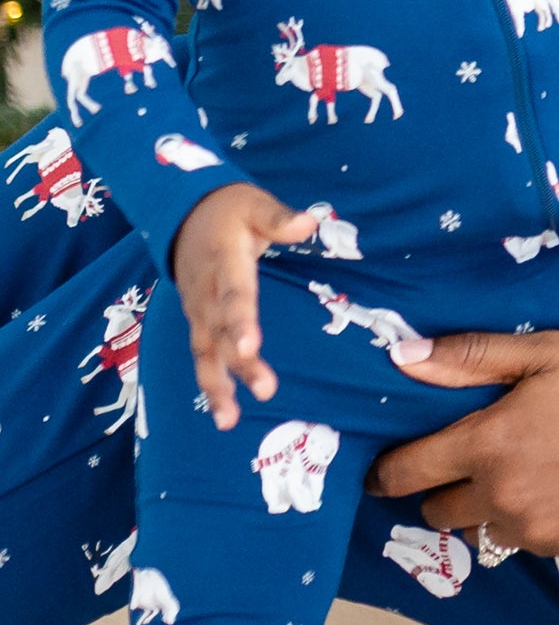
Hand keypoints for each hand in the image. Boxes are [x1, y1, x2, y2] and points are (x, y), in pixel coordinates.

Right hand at [170, 183, 321, 429]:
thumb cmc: (229, 210)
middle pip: (220, 332)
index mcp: (225, 263)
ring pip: (204, 350)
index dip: (240, 322)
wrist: (183, 212)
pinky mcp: (196, 318)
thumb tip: (310, 223)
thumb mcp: (255, 204)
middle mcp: (206, 292)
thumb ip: (279, 219)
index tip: (250, 347)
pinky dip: (208, 381)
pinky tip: (222, 409)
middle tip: (265, 391)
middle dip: (240, 364)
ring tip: (229, 420)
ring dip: (216, 385)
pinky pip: (200, 352)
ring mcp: (197, 308)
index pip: (234, 296)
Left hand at [370, 328, 558, 557]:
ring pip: (486, 528)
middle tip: (481, 456)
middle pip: (437, 510)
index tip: (388, 466)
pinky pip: (531, 541)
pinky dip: (538, 518)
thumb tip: (402, 358)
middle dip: (446, 486)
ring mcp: (539, 530)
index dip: (388, 470)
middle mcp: (505, 497)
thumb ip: (472, 358)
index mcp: (490, 445)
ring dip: (494, 505)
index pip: (406, 473)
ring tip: (537, 468)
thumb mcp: (551, 351)